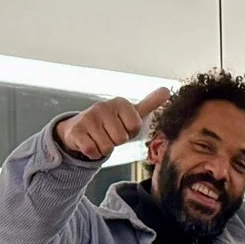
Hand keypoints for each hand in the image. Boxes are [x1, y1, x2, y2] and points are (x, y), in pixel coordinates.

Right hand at [57, 88, 171, 162]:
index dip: (130, 132)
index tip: (123, 127)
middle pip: (121, 138)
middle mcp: (103, 107)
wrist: (80, 128)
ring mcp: (88, 118)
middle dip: (117, 141)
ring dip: (105, 148)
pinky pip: (93, 151)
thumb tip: (168, 91)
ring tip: (99, 138)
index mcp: (119, 103)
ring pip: (107, 147)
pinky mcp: (77, 131)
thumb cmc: (111, 122)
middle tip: (109, 134)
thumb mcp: (131, 112)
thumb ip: (150, 103)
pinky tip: (90, 142)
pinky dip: (93, 153)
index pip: (135, 126)